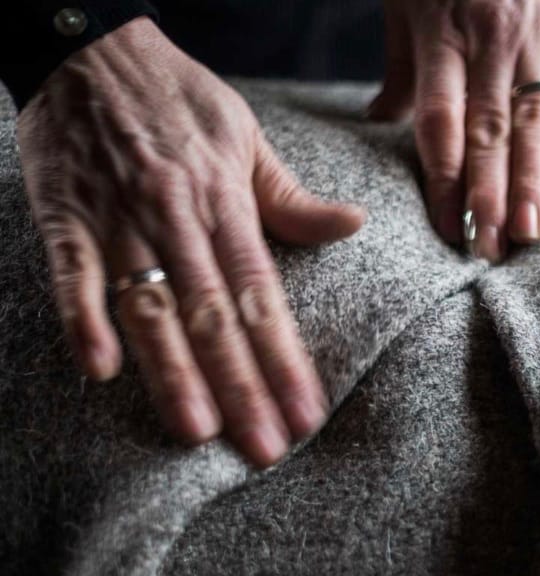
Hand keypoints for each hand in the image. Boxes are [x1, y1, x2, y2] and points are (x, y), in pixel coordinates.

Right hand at [17, 17, 365, 468]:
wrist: (90, 41)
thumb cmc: (179, 98)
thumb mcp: (248, 138)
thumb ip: (293, 198)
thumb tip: (353, 225)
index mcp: (225, 203)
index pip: (263, 298)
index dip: (285, 360)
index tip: (307, 414)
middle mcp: (176, 217)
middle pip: (214, 317)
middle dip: (242, 387)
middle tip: (265, 448)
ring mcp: (118, 219)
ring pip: (150, 306)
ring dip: (173, 371)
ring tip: (198, 431)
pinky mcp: (64, 216)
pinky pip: (69, 273)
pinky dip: (81, 318)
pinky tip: (99, 371)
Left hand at [368, 0, 539, 261]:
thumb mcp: (409, 3)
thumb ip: (402, 66)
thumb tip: (379, 119)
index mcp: (441, 36)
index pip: (440, 124)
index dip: (444, 181)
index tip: (447, 229)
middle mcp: (490, 40)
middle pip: (488, 132)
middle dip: (488, 195)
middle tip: (490, 249)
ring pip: (534, 120)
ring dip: (533, 180)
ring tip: (531, 232)